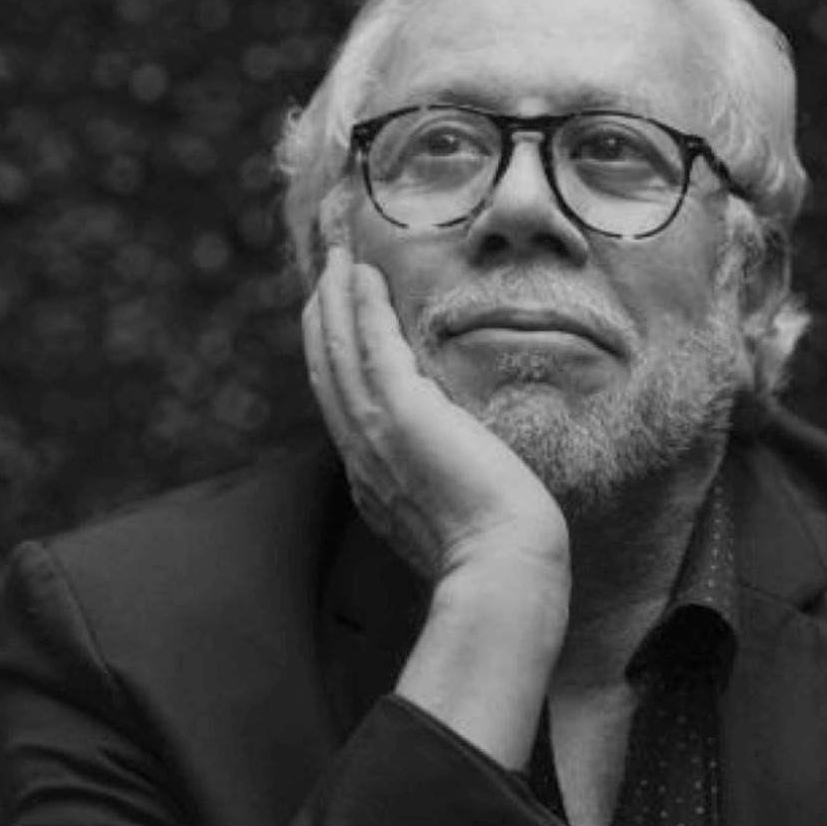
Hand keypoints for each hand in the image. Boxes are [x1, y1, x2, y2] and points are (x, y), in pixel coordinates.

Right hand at [303, 249, 568, 585]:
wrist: (503, 565)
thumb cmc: (499, 549)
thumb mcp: (454, 512)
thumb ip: (443, 482)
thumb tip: (460, 457)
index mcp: (372, 480)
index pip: (342, 406)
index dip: (334, 360)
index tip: (336, 323)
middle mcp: (361, 455)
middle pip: (326, 372)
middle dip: (323, 320)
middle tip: (325, 276)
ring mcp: (374, 433)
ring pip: (338, 351)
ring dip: (335, 299)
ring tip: (338, 260)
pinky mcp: (400, 413)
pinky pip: (371, 345)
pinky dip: (363, 305)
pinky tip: (364, 273)